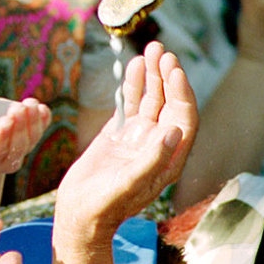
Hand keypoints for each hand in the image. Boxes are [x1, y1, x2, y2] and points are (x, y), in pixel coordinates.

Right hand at [0, 97, 51, 176]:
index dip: (0, 138)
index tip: (5, 120)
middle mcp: (2, 163)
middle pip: (15, 148)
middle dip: (19, 127)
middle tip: (18, 108)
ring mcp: (19, 153)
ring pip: (30, 141)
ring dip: (33, 122)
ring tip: (29, 104)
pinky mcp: (30, 140)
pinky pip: (40, 132)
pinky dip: (43, 121)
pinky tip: (41, 108)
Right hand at [55, 41, 196, 244]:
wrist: (79, 215)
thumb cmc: (105, 206)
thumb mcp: (128, 184)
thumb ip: (152, 159)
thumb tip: (174, 131)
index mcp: (168, 159)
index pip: (184, 119)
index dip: (181, 93)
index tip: (173, 70)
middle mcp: (158, 145)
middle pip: (170, 104)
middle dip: (168, 76)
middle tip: (163, 51)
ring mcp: (139, 138)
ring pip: (151, 99)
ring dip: (153, 74)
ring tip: (151, 48)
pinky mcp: (119, 134)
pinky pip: (130, 103)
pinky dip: (134, 84)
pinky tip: (135, 64)